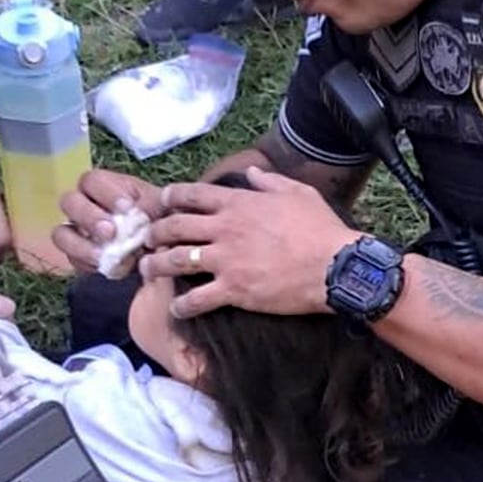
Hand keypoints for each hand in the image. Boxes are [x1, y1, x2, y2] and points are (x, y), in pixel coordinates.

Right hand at [53, 169, 167, 274]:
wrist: (163, 244)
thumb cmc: (159, 217)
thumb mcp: (161, 206)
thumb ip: (153, 204)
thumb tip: (142, 209)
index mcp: (104, 185)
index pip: (92, 180)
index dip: (106, 193)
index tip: (129, 207)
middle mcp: (83, 204)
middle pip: (69, 202)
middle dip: (89, 217)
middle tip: (110, 232)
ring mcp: (76, 230)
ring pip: (61, 233)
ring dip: (80, 245)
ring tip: (103, 255)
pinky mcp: (77, 255)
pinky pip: (71, 259)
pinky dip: (88, 264)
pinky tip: (109, 266)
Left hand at [144, 166, 358, 318]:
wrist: (335, 265)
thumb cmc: (320, 228)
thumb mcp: (298, 193)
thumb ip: (270, 181)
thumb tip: (252, 173)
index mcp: (239, 204)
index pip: (193, 195)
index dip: (171, 197)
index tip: (161, 201)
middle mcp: (225, 229)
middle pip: (175, 226)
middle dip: (155, 232)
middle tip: (147, 239)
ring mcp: (226, 260)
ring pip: (176, 261)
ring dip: (156, 266)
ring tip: (147, 271)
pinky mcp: (233, 289)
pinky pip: (196, 299)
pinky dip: (182, 306)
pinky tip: (176, 309)